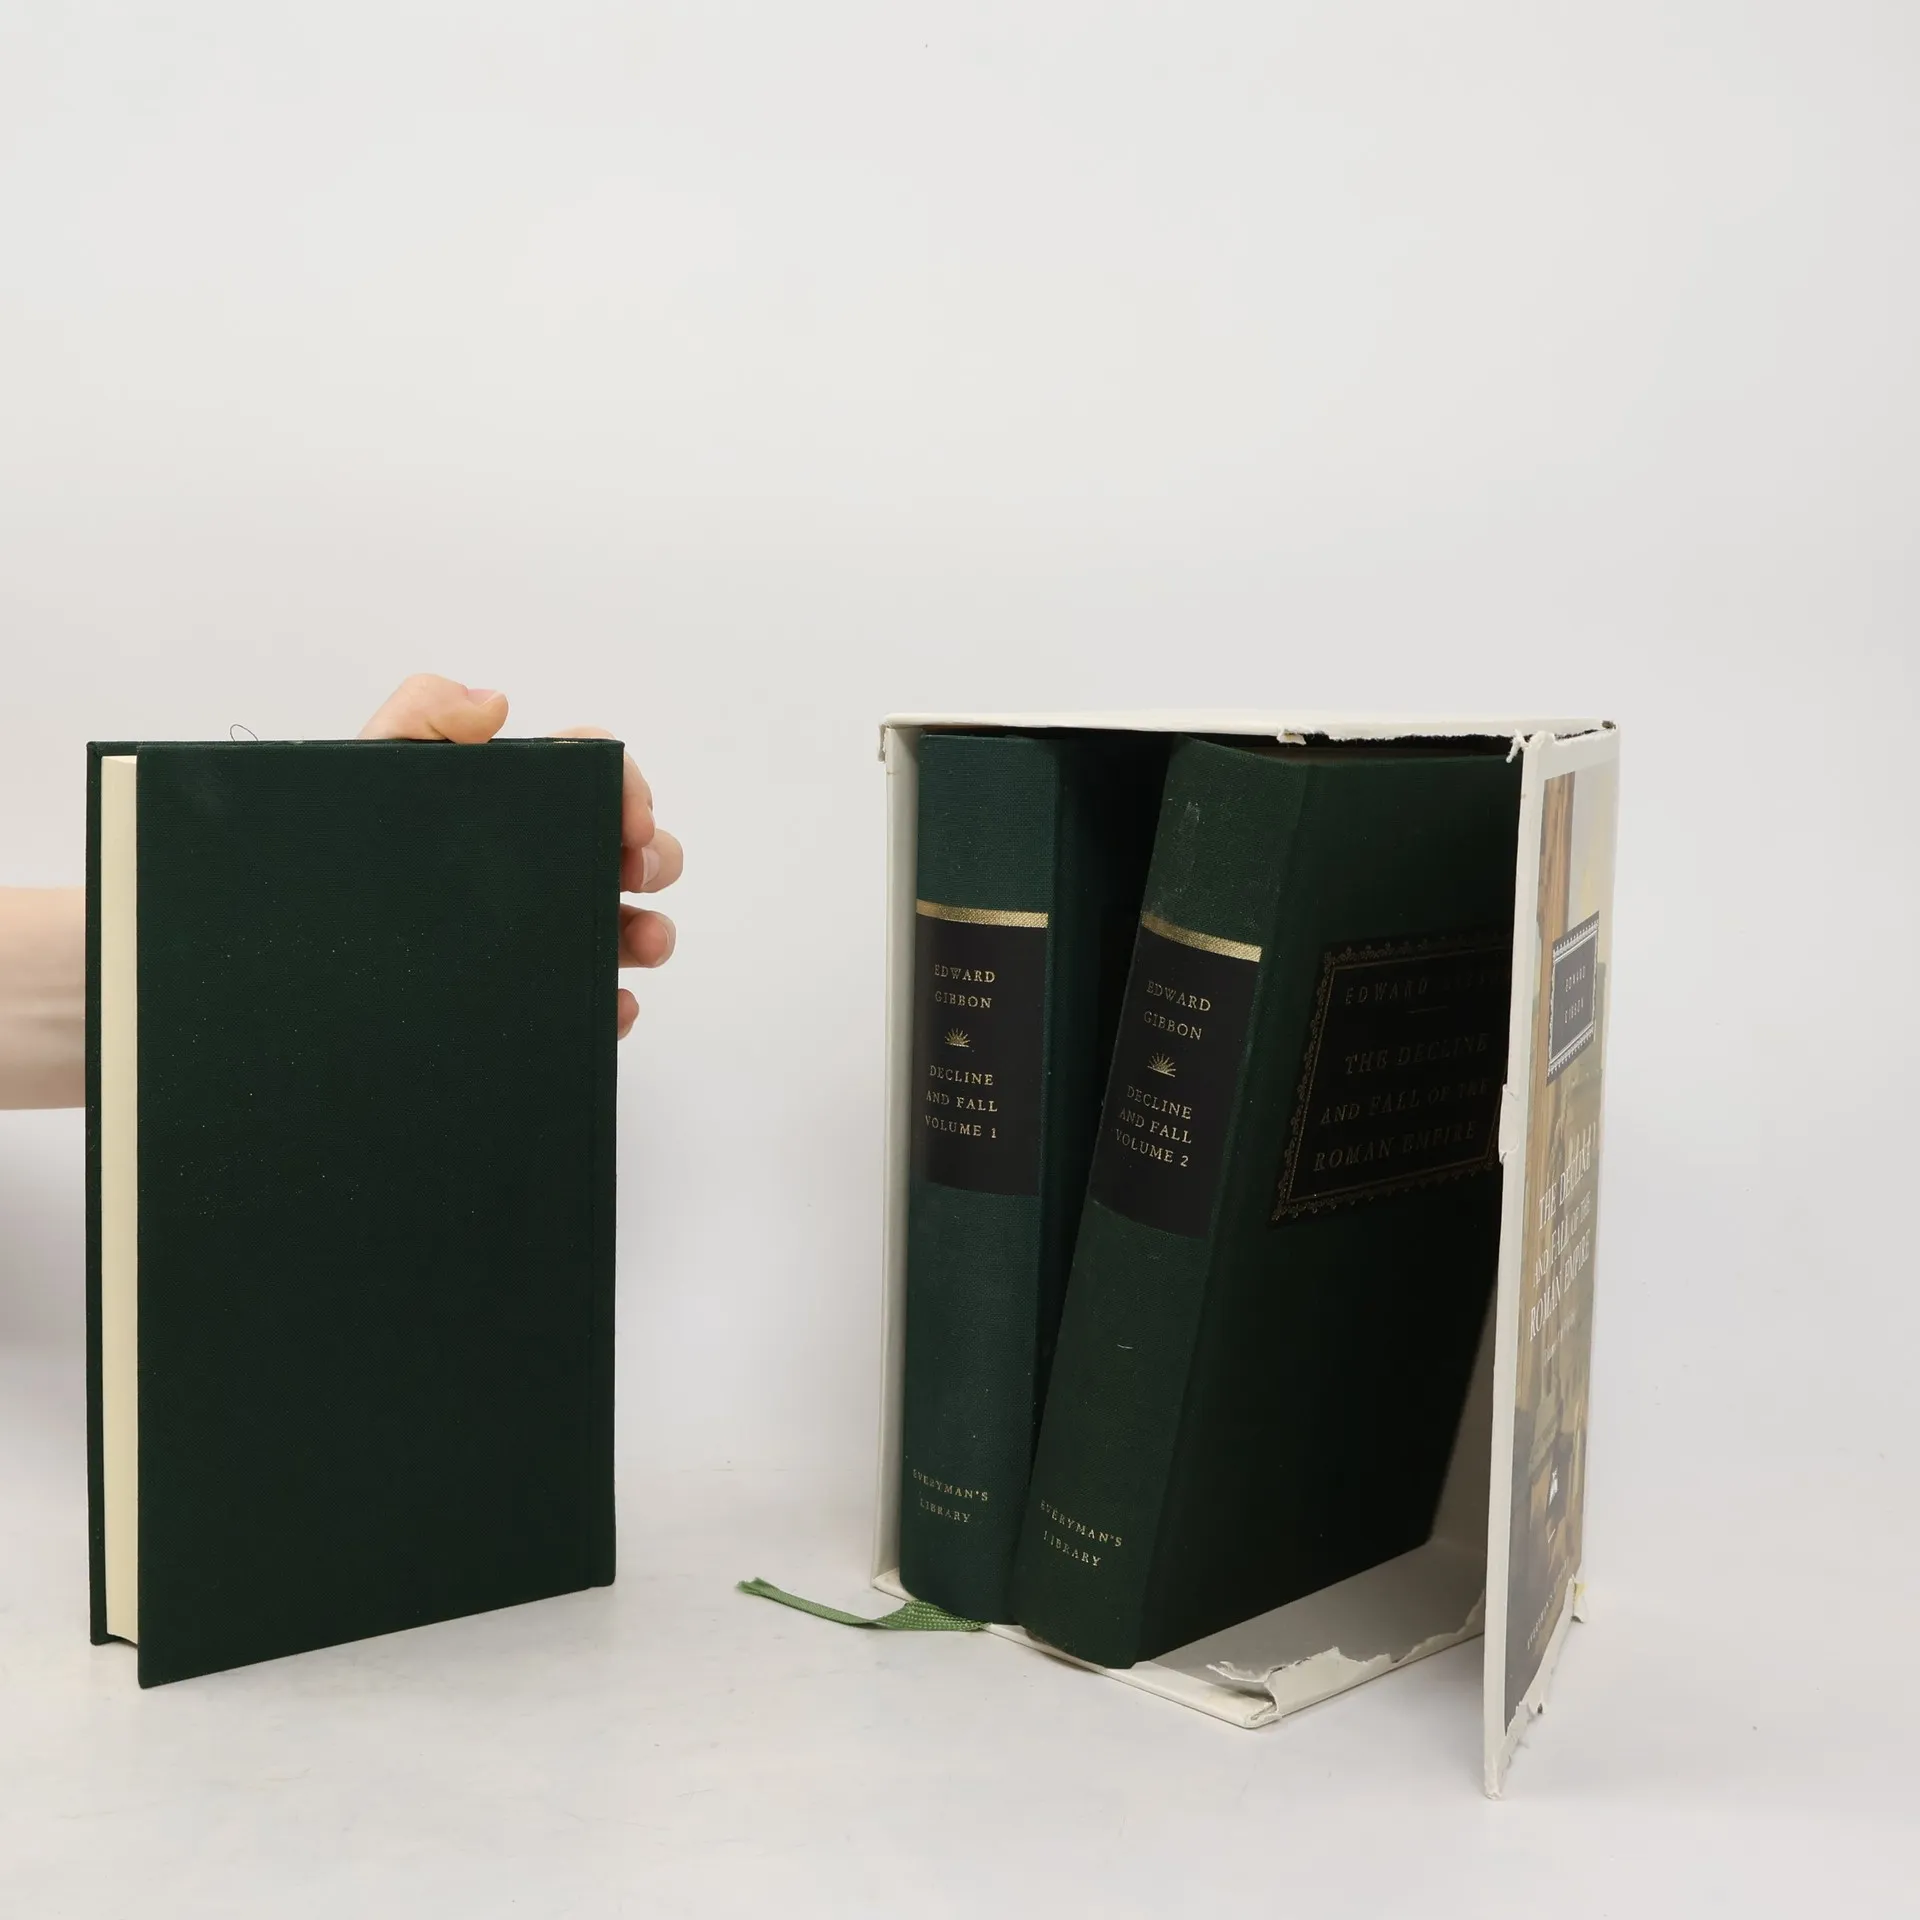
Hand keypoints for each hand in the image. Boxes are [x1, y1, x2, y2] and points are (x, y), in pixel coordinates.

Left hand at [360, 675, 680, 1038]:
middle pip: (629, 848)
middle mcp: (535, 868)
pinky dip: (617, 1006)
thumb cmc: (335, 862)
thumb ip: (419, 715)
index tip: (631, 818)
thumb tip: (494, 703)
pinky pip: (594, 1003)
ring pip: (626, 927)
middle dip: (656, 856)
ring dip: (652, 933)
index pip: (590, 770)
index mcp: (510, 804)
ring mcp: (538, 935)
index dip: (625, 784)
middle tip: (637, 873)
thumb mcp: (367, 772)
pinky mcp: (532, 997)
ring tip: (645, 944)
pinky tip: (612, 1006)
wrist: (301, 977)